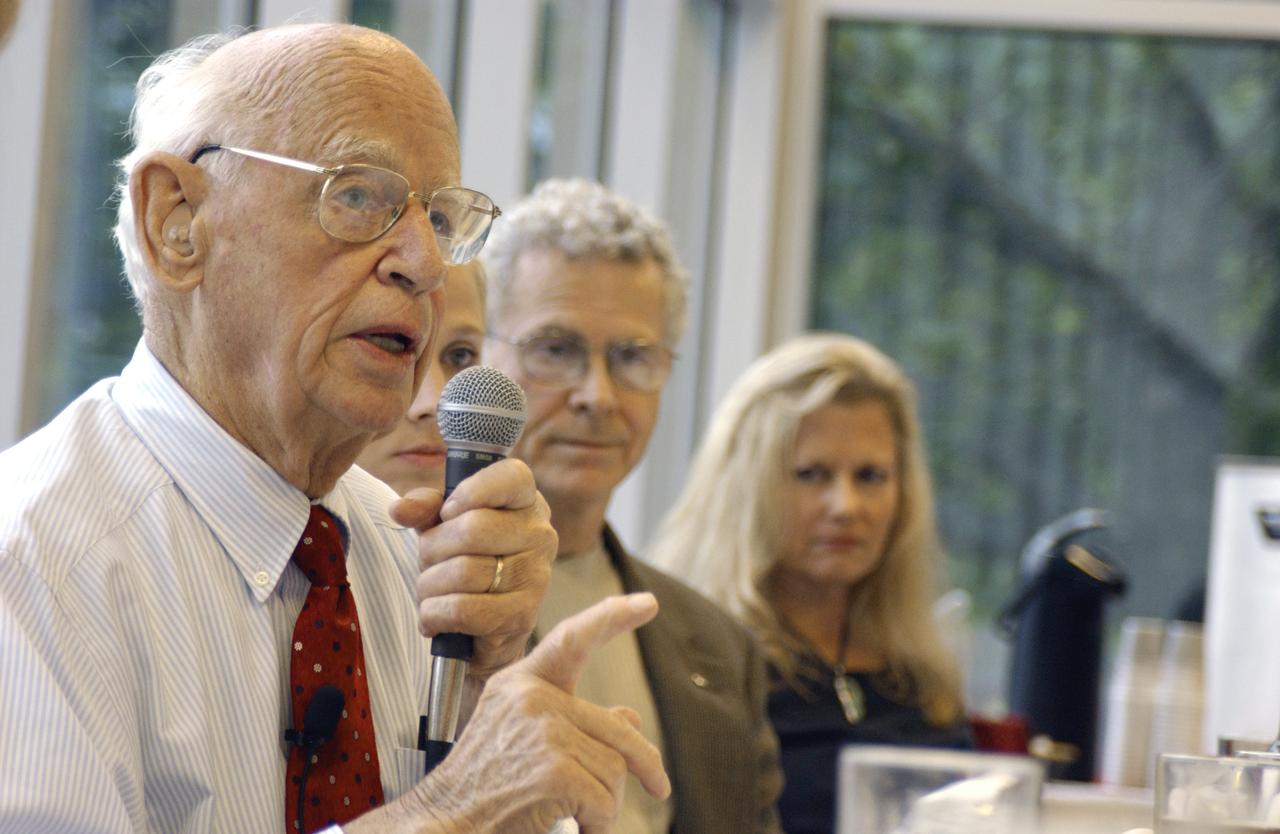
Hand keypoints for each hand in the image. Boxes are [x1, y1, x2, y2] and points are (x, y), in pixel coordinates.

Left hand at [389, 458, 555, 677]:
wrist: (489, 628)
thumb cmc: (468, 562)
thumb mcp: (444, 525)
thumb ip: (425, 508)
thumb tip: (400, 509)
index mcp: (526, 502)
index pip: (511, 477)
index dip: (470, 492)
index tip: (446, 513)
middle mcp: (539, 535)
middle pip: (473, 529)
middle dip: (433, 548)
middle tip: (429, 560)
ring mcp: (535, 577)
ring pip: (463, 572)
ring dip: (429, 585)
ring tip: (431, 590)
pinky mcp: (521, 617)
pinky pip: (462, 609)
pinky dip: (433, 614)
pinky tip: (433, 616)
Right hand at [407, 594, 671, 833]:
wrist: (444, 823)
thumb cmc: (481, 788)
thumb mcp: (520, 740)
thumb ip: (571, 721)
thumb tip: (631, 718)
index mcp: (520, 683)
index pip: (572, 639)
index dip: (611, 618)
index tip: (646, 603)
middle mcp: (532, 699)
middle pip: (617, 728)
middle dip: (645, 762)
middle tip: (660, 786)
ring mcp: (543, 732)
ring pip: (615, 768)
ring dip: (606, 803)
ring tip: (573, 814)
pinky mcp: (553, 770)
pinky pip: (605, 801)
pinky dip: (598, 823)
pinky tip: (573, 826)